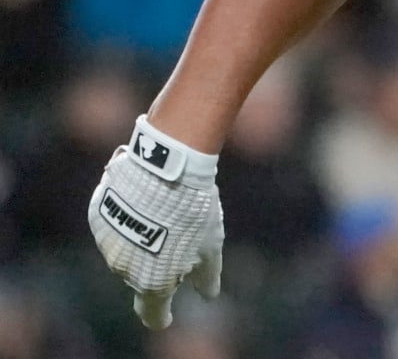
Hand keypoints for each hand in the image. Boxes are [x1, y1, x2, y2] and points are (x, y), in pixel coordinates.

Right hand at [87, 115, 223, 328]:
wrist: (166, 169)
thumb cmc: (194, 212)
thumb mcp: (211, 246)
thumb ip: (207, 277)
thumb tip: (208, 295)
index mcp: (153, 282)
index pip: (153, 313)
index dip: (161, 317)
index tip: (167, 316)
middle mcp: (124, 269)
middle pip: (141, 276)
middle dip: (157, 265)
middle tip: (180, 237)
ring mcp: (107, 244)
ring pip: (126, 250)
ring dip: (141, 240)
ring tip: (165, 213)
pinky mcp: (98, 217)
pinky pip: (114, 224)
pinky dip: (128, 218)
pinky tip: (146, 200)